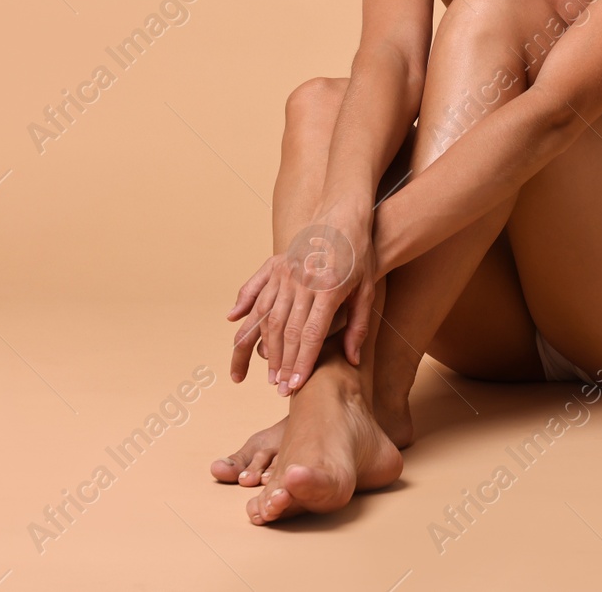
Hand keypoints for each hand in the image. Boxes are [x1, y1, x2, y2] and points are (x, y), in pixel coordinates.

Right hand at [227, 206, 375, 394]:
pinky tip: (234, 325)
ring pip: (268, 316)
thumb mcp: (367, 290)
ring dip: (263, 347)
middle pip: (286, 331)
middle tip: (279, 388)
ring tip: (263, 372)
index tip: (294, 386)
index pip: (310, 335)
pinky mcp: (275, 264)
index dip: (301, 364)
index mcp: (326, 289)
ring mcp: (285, 272)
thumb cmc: (359, 254)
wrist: (343, 213)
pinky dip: (243, 307)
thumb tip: (352, 360)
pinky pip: (254, 289)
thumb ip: (358, 326)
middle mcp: (301, 282)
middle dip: (282, 363)